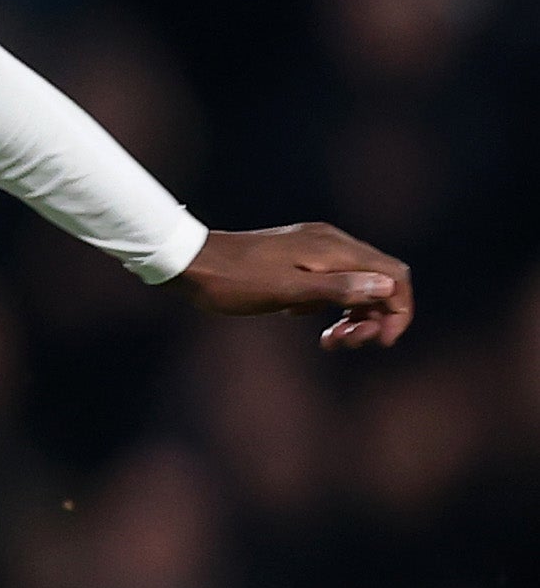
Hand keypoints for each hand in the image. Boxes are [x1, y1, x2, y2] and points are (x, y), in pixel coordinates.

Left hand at [175, 222, 412, 349]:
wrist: (188, 262)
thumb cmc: (234, 280)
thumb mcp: (286, 291)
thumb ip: (337, 289)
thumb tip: (385, 289)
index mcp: (334, 248)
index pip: (394, 275)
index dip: (399, 310)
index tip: (382, 341)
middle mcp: (330, 243)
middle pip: (378, 281)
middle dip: (372, 318)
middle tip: (343, 343)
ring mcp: (313, 248)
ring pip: (354, 284)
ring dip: (351, 316)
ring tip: (329, 342)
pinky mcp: (296, 258)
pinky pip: (329, 283)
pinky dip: (327, 305)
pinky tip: (301, 318)